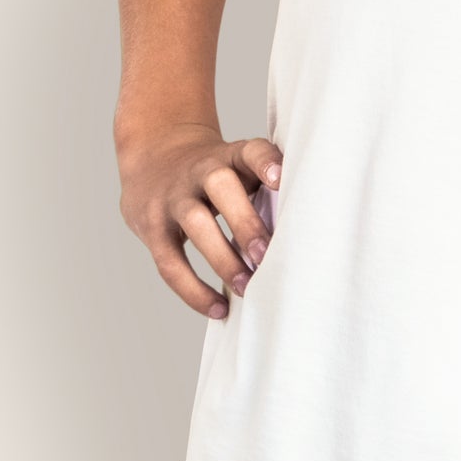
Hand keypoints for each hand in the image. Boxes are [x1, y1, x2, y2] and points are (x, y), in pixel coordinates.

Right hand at [119, 121, 281, 318]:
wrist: (154, 156)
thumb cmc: (214, 175)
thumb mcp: (237, 167)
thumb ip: (266, 192)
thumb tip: (309, 236)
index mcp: (230, 157)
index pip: (250, 151)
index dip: (265, 162)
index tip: (281, 180)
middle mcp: (201, 170)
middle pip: (220, 185)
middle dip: (245, 221)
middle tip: (266, 256)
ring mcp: (173, 198)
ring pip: (195, 222)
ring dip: (223, 258)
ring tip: (246, 288)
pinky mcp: (151, 226)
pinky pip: (170, 261)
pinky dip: (193, 289)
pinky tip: (218, 308)